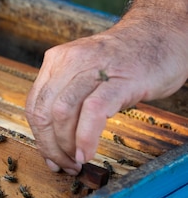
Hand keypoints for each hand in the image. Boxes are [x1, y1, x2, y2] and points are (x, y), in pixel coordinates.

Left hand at [26, 13, 187, 173]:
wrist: (163, 33)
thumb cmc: (126, 60)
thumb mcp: (86, 73)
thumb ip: (68, 99)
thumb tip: (57, 143)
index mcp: (57, 61)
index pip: (34, 105)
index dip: (39, 137)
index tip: (50, 157)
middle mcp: (70, 61)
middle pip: (43, 112)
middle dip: (50, 146)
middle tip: (64, 165)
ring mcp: (94, 68)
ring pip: (62, 113)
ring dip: (65, 146)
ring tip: (76, 161)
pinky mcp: (120, 79)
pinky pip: (93, 112)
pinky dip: (85, 138)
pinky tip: (87, 153)